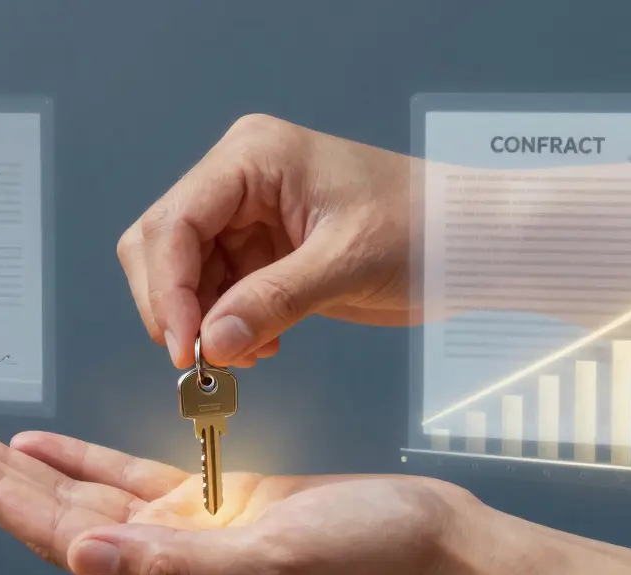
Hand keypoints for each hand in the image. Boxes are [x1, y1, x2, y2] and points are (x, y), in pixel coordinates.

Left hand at [0, 420, 482, 574]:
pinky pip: (128, 478)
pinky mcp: (211, 506)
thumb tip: (83, 554)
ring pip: (80, 492)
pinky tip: (42, 446)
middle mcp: (165, 567)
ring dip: (18, 464)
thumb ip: (175, 566)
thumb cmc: (372, 562)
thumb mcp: (275, 561)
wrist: (434, 550)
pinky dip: (82, 460)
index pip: (58, 536)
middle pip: (52, 514)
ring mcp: (186, 536)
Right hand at [118, 114, 416, 368]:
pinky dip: (225, 324)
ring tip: (247, 356)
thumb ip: (273, 302)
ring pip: (183, 273)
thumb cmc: (422, 229)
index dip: (167, 289)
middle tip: (203, 361)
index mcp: (252, 157)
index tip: (183, 349)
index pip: (175, 222)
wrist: (467, 240)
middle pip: (163, 244)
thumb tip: (210, 345)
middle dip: (176, 306)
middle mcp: (237, 177)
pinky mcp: (259, 247)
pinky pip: (216, 289)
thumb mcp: (345, 266)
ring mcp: (245, 213)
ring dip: (202, 322)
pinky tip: (262, 345)